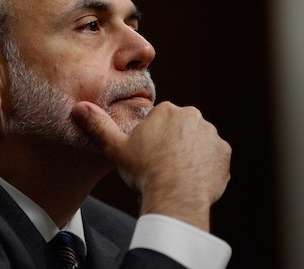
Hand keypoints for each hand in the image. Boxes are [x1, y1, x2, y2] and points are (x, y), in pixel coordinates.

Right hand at [71, 100, 230, 230]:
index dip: (151, 137)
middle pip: (179, 127)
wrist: (175, 197)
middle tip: (159, 163)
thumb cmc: (144, 171)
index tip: (146, 153)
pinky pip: (213, 157)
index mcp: (166, 110)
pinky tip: (190, 179)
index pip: (159, 119)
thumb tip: (78, 107)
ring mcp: (211, 135)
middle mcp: (192, 116)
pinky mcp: (224, 154)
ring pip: (197, 141)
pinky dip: (204, 166)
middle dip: (172, 141)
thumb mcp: (114, 148)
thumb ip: (98, 125)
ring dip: (189, 153)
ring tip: (175, 173)